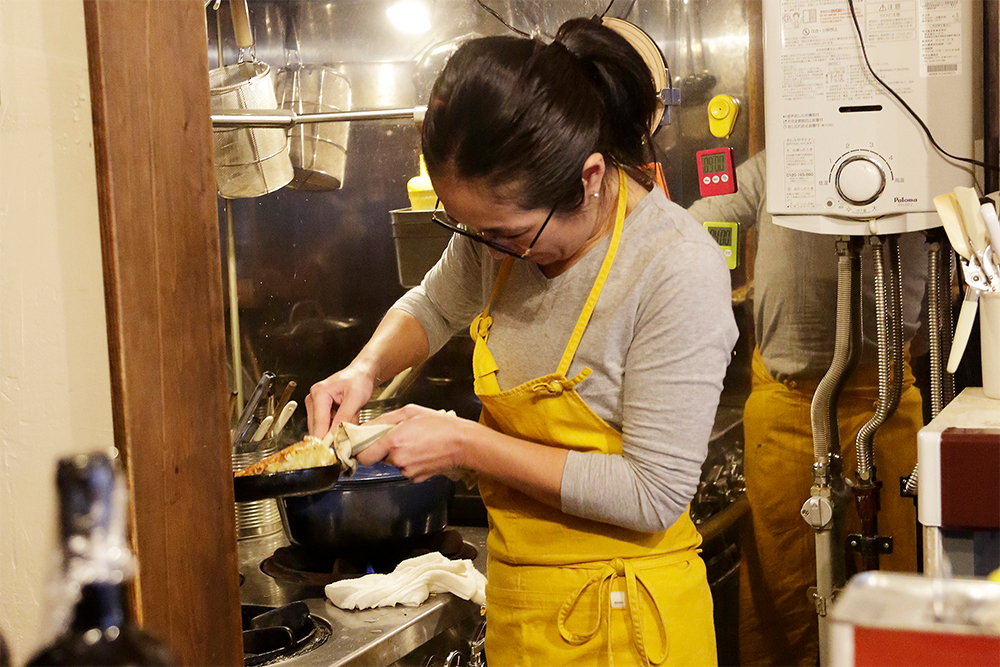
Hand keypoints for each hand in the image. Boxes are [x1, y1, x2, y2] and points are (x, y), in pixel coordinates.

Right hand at [305, 365, 375, 438]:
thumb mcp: (355, 397)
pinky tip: (347, 419)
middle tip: (345, 442)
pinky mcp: (320, 410)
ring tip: (350, 419)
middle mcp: (314, 399)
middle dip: (332, 435)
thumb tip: (336, 435)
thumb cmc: (358, 380)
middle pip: (317, 427)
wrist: (361, 374)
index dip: (324, 438)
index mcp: (320, 393)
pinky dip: (337, 426)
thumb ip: (345, 416)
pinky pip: (326, 425)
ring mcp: (315, 405)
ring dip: (335, 430)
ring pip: (322, 428)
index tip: (329, 451)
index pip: (319, 422)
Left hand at [357, 405, 475, 481]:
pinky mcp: (416, 478)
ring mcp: (407, 471)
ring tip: (415, 442)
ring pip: (393, 462)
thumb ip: (385, 419)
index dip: (362, 450)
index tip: (363, 444)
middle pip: (378, 457)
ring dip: (398, 453)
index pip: (364, 455)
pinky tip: (422, 451)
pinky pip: (405, 468)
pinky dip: (409, 461)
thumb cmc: (441, 425)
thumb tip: (368, 426)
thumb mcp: (411, 411)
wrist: (463, 443)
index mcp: (394, 441)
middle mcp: (398, 459)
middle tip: (397, 436)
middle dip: (383, 448)